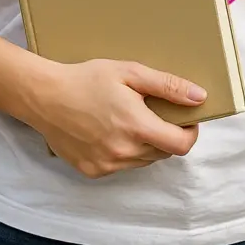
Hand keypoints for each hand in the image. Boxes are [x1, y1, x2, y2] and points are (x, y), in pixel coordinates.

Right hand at [29, 59, 205, 177]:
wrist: (44, 97)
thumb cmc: (87, 79)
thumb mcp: (130, 73)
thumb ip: (167, 86)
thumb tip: (200, 98)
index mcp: (137, 127)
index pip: (182, 145)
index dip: (190, 133)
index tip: (186, 119)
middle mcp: (125, 152)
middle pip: (163, 152)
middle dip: (165, 134)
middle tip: (152, 112)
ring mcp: (108, 165)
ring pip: (143, 160)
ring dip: (145, 144)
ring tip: (127, 119)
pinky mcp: (93, 171)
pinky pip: (121, 166)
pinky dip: (123, 152)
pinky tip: (108, 132)